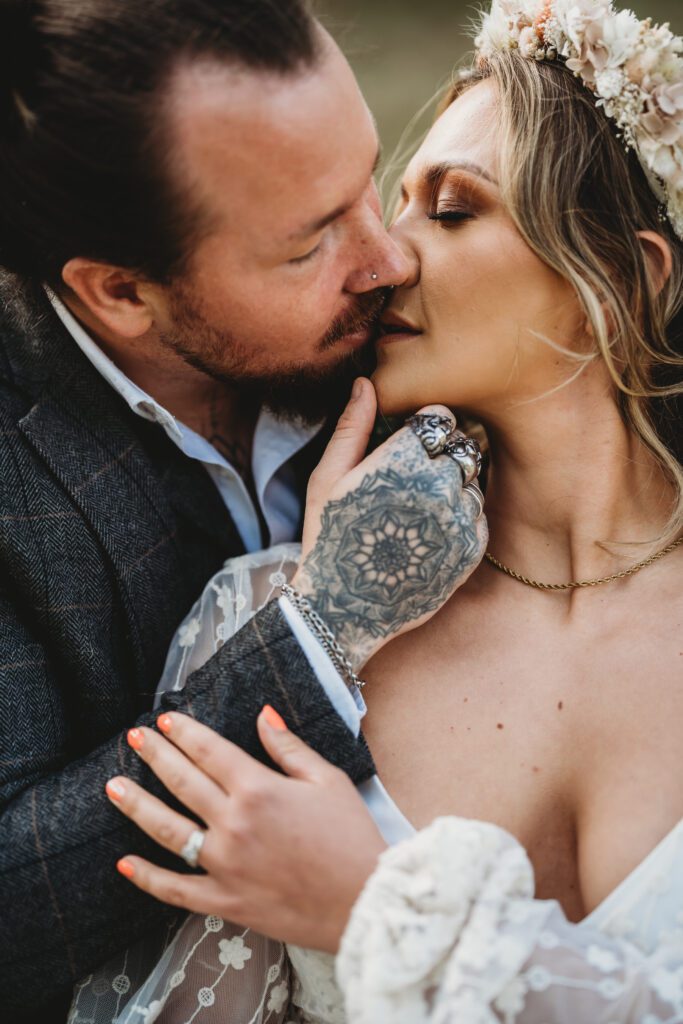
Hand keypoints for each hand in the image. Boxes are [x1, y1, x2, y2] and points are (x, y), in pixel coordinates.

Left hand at [106, 709, 386, 952]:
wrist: (362, 902)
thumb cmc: (351, 837)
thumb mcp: (327, 779)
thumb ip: (288, 746)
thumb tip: (263, 713)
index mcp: (259, 788)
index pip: (209, 750)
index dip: (183, 731)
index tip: (164, 719)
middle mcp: (234, 822)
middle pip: (182, 781)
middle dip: (155, 755)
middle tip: (133, 737)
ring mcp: (224, 864)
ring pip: (167, 829)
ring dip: (137, 805)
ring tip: (114, 786)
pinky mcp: (224, 901)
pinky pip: (175, 888)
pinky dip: (147, 877)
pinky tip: (124, 863)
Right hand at [292, 377, 487, 669]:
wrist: (345, 609)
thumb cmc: (329, 537)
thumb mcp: (327, 478)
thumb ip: (353, 427)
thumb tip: (366, 381)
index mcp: (403, 461)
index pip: (439, 418)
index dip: (423, 429)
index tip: (406, 447)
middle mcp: (439, 486)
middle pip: (461, 446)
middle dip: (440, 456)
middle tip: (409, 481)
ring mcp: (459, 519)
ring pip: (472, 479)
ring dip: (452, 486)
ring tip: (415, 511)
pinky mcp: (472, 549)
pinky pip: (478, 514)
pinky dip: (460, 517)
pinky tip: (427, 533)